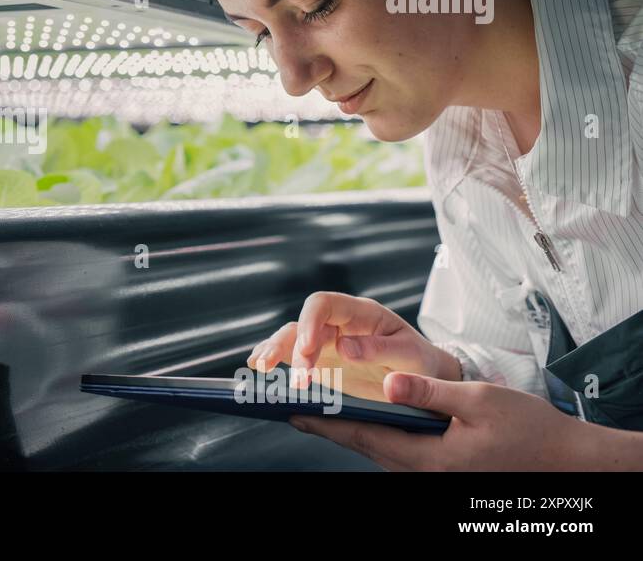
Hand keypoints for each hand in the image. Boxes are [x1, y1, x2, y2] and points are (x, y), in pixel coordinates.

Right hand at [247, 291, 460, 401]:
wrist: (427, 378)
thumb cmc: (422, 363)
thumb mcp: (411, 355)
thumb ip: (379, 349)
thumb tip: (345, 346)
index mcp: (361, 313)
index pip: (323, 304)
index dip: (310, 322)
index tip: (308, 349)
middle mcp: (338, 324)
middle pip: (301, 322)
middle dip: (290, 345)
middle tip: (297, 376)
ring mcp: (327, 342)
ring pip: (291, 338)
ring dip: (275, 351)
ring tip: (262, 368)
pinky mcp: (321, 361)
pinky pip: (291, 355)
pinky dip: (274, 359)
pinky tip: (259, 367)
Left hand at [290, 371, 609, 470]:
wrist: (566, 462)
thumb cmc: (529, 430)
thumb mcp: (481, 401)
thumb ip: (431, 393)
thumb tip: (389, 382)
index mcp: (427, 457)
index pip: (363, 434)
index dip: (324, 420)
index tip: (290, 408)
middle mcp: (420, 470)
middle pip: (361, 442)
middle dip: (325, 423)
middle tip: (288, 405)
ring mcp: (428, 472)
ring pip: (376, 446)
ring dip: (346, 427)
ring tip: (314, 407)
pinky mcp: (437, 468)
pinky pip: (393, 449)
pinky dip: (371, 431)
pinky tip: (360, 416)